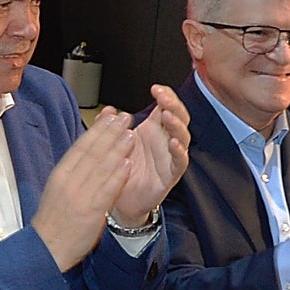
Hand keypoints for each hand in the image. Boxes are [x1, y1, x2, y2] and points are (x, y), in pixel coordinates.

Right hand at [32, 109, 134, 270]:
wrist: (47, 248)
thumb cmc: (53, 220)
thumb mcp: (57, 189)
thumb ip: (72, 172)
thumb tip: (87, 152)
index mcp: (60, 174)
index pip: (80, 146)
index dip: (97, 129)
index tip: (109, 115)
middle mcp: (68, 182)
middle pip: (92, 152)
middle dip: (110, 132)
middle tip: (124, 116)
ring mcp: (79, 196)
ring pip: (100, 167)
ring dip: (117, 149)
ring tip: (130, 134)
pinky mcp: (90, 212)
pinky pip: (106, 190)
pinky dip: (116, 176)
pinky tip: (127, 163)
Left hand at [111, 84, 189, 224]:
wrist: (121, 200)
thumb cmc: (122, 169)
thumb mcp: (114, 143)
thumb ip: (111, 126)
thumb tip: (108, 110)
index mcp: (153, 129)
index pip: (166, 106)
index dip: (165, 95)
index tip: (156, 88)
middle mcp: (164, 140)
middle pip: (178, 117)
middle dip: (173, 105)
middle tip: (163, 98)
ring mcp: (170, 157)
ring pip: (182, 137)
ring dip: (176, 125)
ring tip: (168, 116)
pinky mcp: (171, 175)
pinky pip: (180, 162)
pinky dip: (178, 151)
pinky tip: (173, 143)